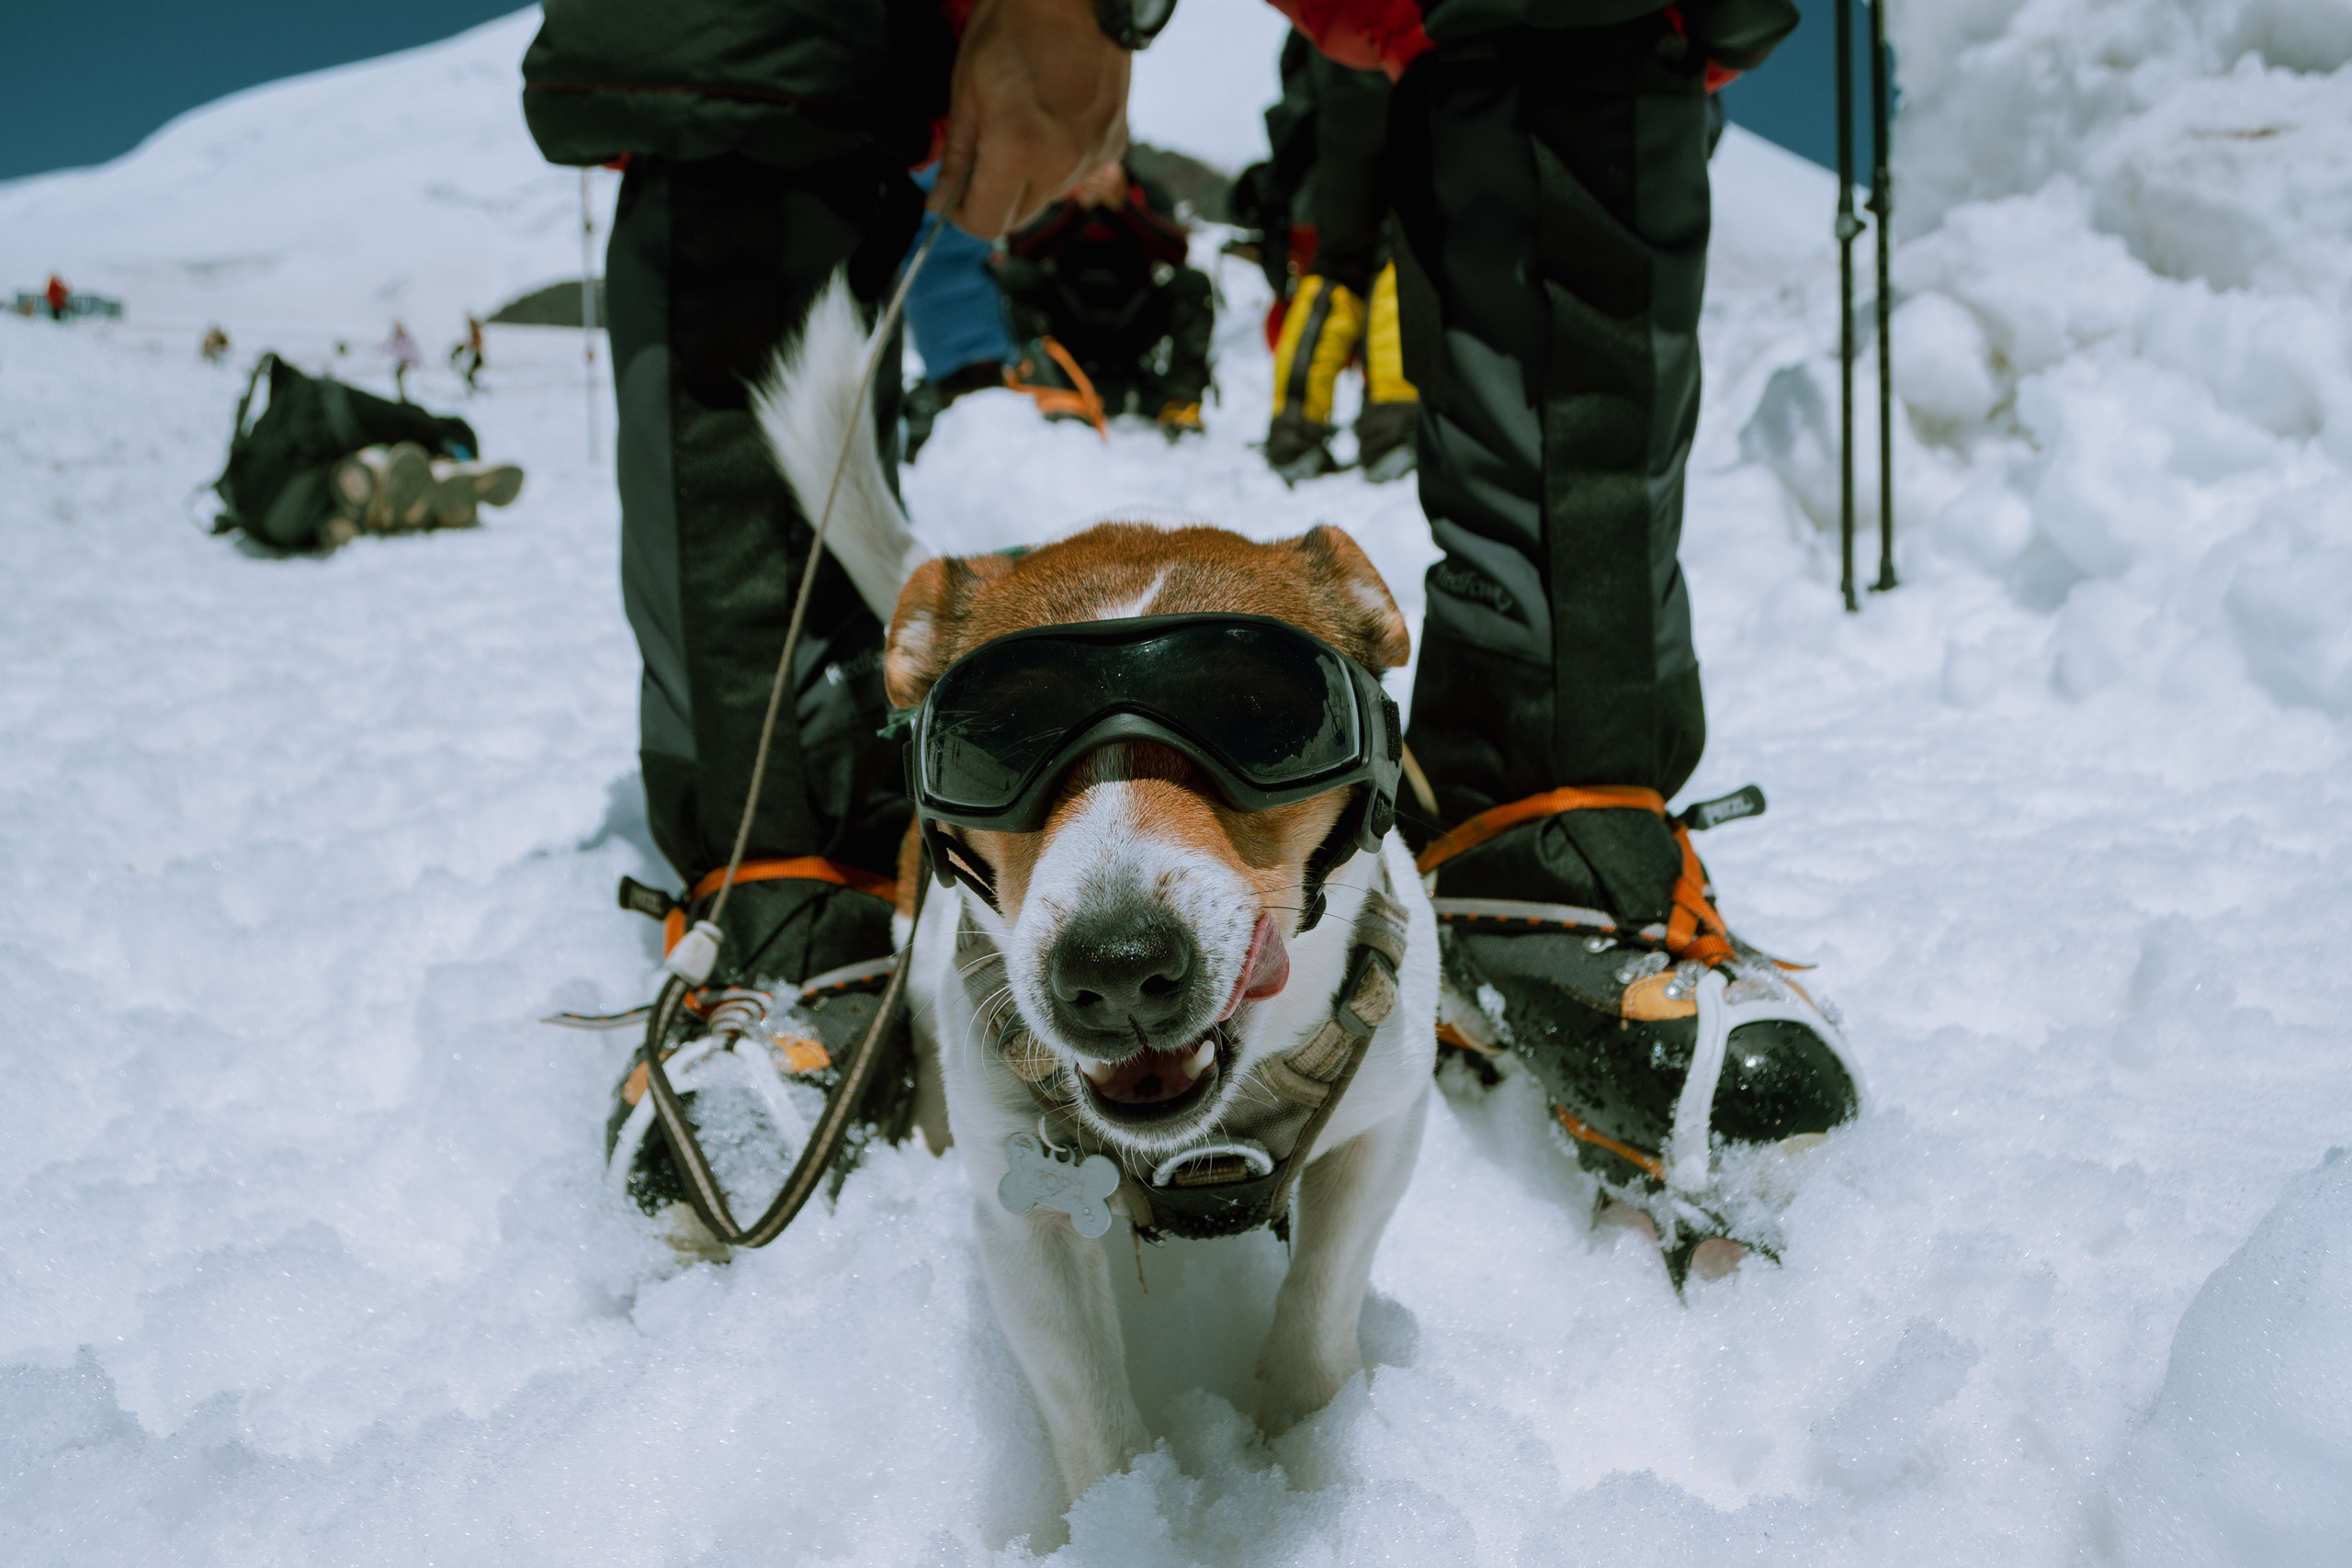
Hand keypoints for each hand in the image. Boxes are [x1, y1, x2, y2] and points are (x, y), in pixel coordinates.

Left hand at [933, 0, 1130, 239]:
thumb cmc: (1018, 24)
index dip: (959, 215)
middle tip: (979, 158)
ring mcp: (1093, 156)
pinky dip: (1057, 161)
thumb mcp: (968, 87)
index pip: (985, 224)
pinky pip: (1076, 173)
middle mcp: (1061, 165)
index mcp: (1017, 150)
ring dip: (1026, 179)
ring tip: (1020, 127)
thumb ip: (958, 154)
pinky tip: (1051, 120)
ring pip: (1046, 197)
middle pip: (1017, 218)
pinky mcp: (1114, 143)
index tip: (949, 197)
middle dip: (992, 198)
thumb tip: (944, 197)